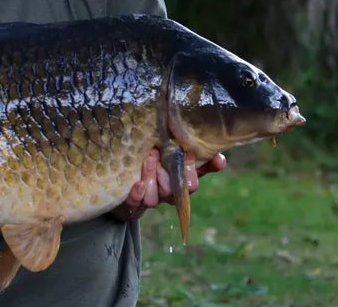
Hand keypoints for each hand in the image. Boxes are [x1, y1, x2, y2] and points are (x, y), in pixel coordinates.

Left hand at [111, 148, 226, 220]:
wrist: (120, 178)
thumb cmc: (146, 157)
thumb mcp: (164, 146)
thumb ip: (181, 142)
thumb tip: (198, 135)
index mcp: (181, 175)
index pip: (203, 171)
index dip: (212, 166)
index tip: (217, 157)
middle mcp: (170, 190)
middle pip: (183, 189)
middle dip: (181, 173)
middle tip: (175, 155)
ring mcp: (152, 197)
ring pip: (159, 197)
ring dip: (154, 177)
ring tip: (150, 158)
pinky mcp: (133, 203)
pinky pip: (137, 202)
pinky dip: (139, 193)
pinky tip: (139, 183)